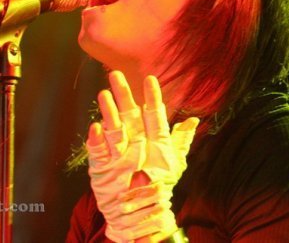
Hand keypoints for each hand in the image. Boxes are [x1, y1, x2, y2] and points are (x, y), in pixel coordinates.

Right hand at [86, 71, 197, 241]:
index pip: (152, 114)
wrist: (142, 212)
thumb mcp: (173, 163)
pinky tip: (96, 128)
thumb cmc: (158, 186)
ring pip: (113, 128)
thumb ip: (180, 141)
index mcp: (152, 138)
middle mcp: (134, 141)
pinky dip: (97, 140)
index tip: (150, 78)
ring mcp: (117, 152)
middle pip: (128, 115)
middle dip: (123, 95)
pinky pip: (99, 151)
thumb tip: (193, 120)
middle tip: (116, 74)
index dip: (151, 97)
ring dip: (108, 112)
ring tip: (104, 95)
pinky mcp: (102, 166)